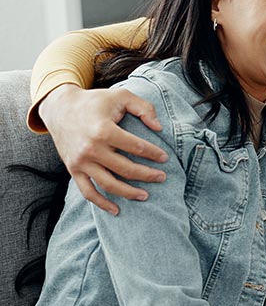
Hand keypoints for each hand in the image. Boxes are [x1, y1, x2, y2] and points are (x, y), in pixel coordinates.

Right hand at [39, 84, 167, 214]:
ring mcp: (81, 162)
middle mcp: (91, 149)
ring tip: (145, 195)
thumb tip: (159, 128)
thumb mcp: (122, 95)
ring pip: (108, 184)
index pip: (137, 147)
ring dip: (129, 192)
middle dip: (147, 175)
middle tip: (162, 178)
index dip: (154, 153)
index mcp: (104, 130)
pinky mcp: (73, 169)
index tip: (165, 158)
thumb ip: (144, 108)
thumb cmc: (95, 101)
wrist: (60, 108)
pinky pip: (88, 192)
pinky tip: (116, 210)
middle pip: (125, 168)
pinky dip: (101, 203)